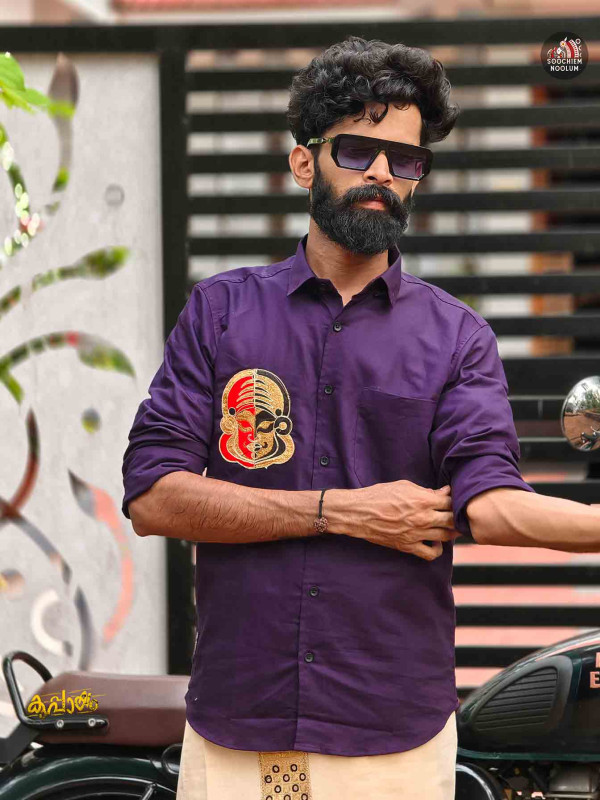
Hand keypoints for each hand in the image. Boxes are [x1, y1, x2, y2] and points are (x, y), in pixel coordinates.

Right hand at [344, 481, 460, 560]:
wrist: (359, 513)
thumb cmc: (379, 495)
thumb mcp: (404, 486)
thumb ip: (426, 491)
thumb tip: (444, 491)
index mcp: (423, 500)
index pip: (450, 501)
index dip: (454, 499)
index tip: (453, 499)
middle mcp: (423, 518)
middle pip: (452, 520)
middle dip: (457, 516)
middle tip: (457, 514)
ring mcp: (416, 534)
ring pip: (446, 536)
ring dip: (452, 532)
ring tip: (450, 527)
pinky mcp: (408, 546)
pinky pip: (430, 554)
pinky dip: (437, 549)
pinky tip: (435, 541)